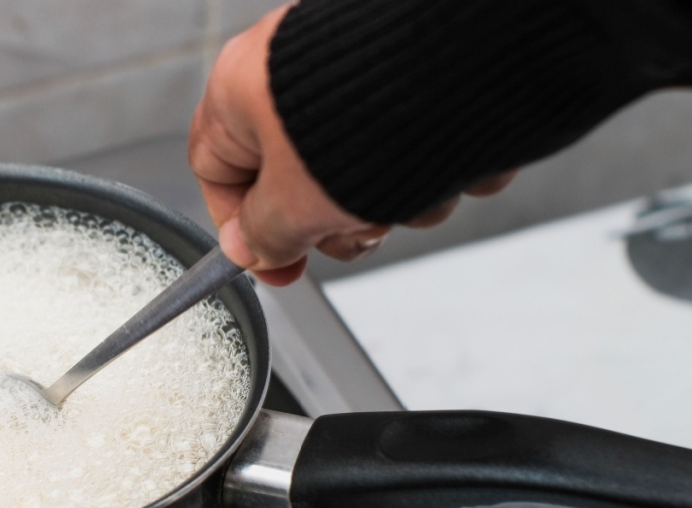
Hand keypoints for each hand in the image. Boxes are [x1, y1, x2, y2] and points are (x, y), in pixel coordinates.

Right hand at [188, 5, 514, 285]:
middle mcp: (296, 73)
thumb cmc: (374, 107)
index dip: (241, 228)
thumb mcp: (296, 203)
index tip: (271, 263)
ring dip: (395, 200)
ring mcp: (360, 73)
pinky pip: (414, 146)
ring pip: (365, 172)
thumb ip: (263, 235)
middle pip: (296, 179)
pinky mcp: (417, 80)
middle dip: (334, 218)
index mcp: (243, 87)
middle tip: (359, 227)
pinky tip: (450, 161)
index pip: (216, 170)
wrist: (475, 60)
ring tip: (415, 188)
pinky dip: (435, 167)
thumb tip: (248, 250)